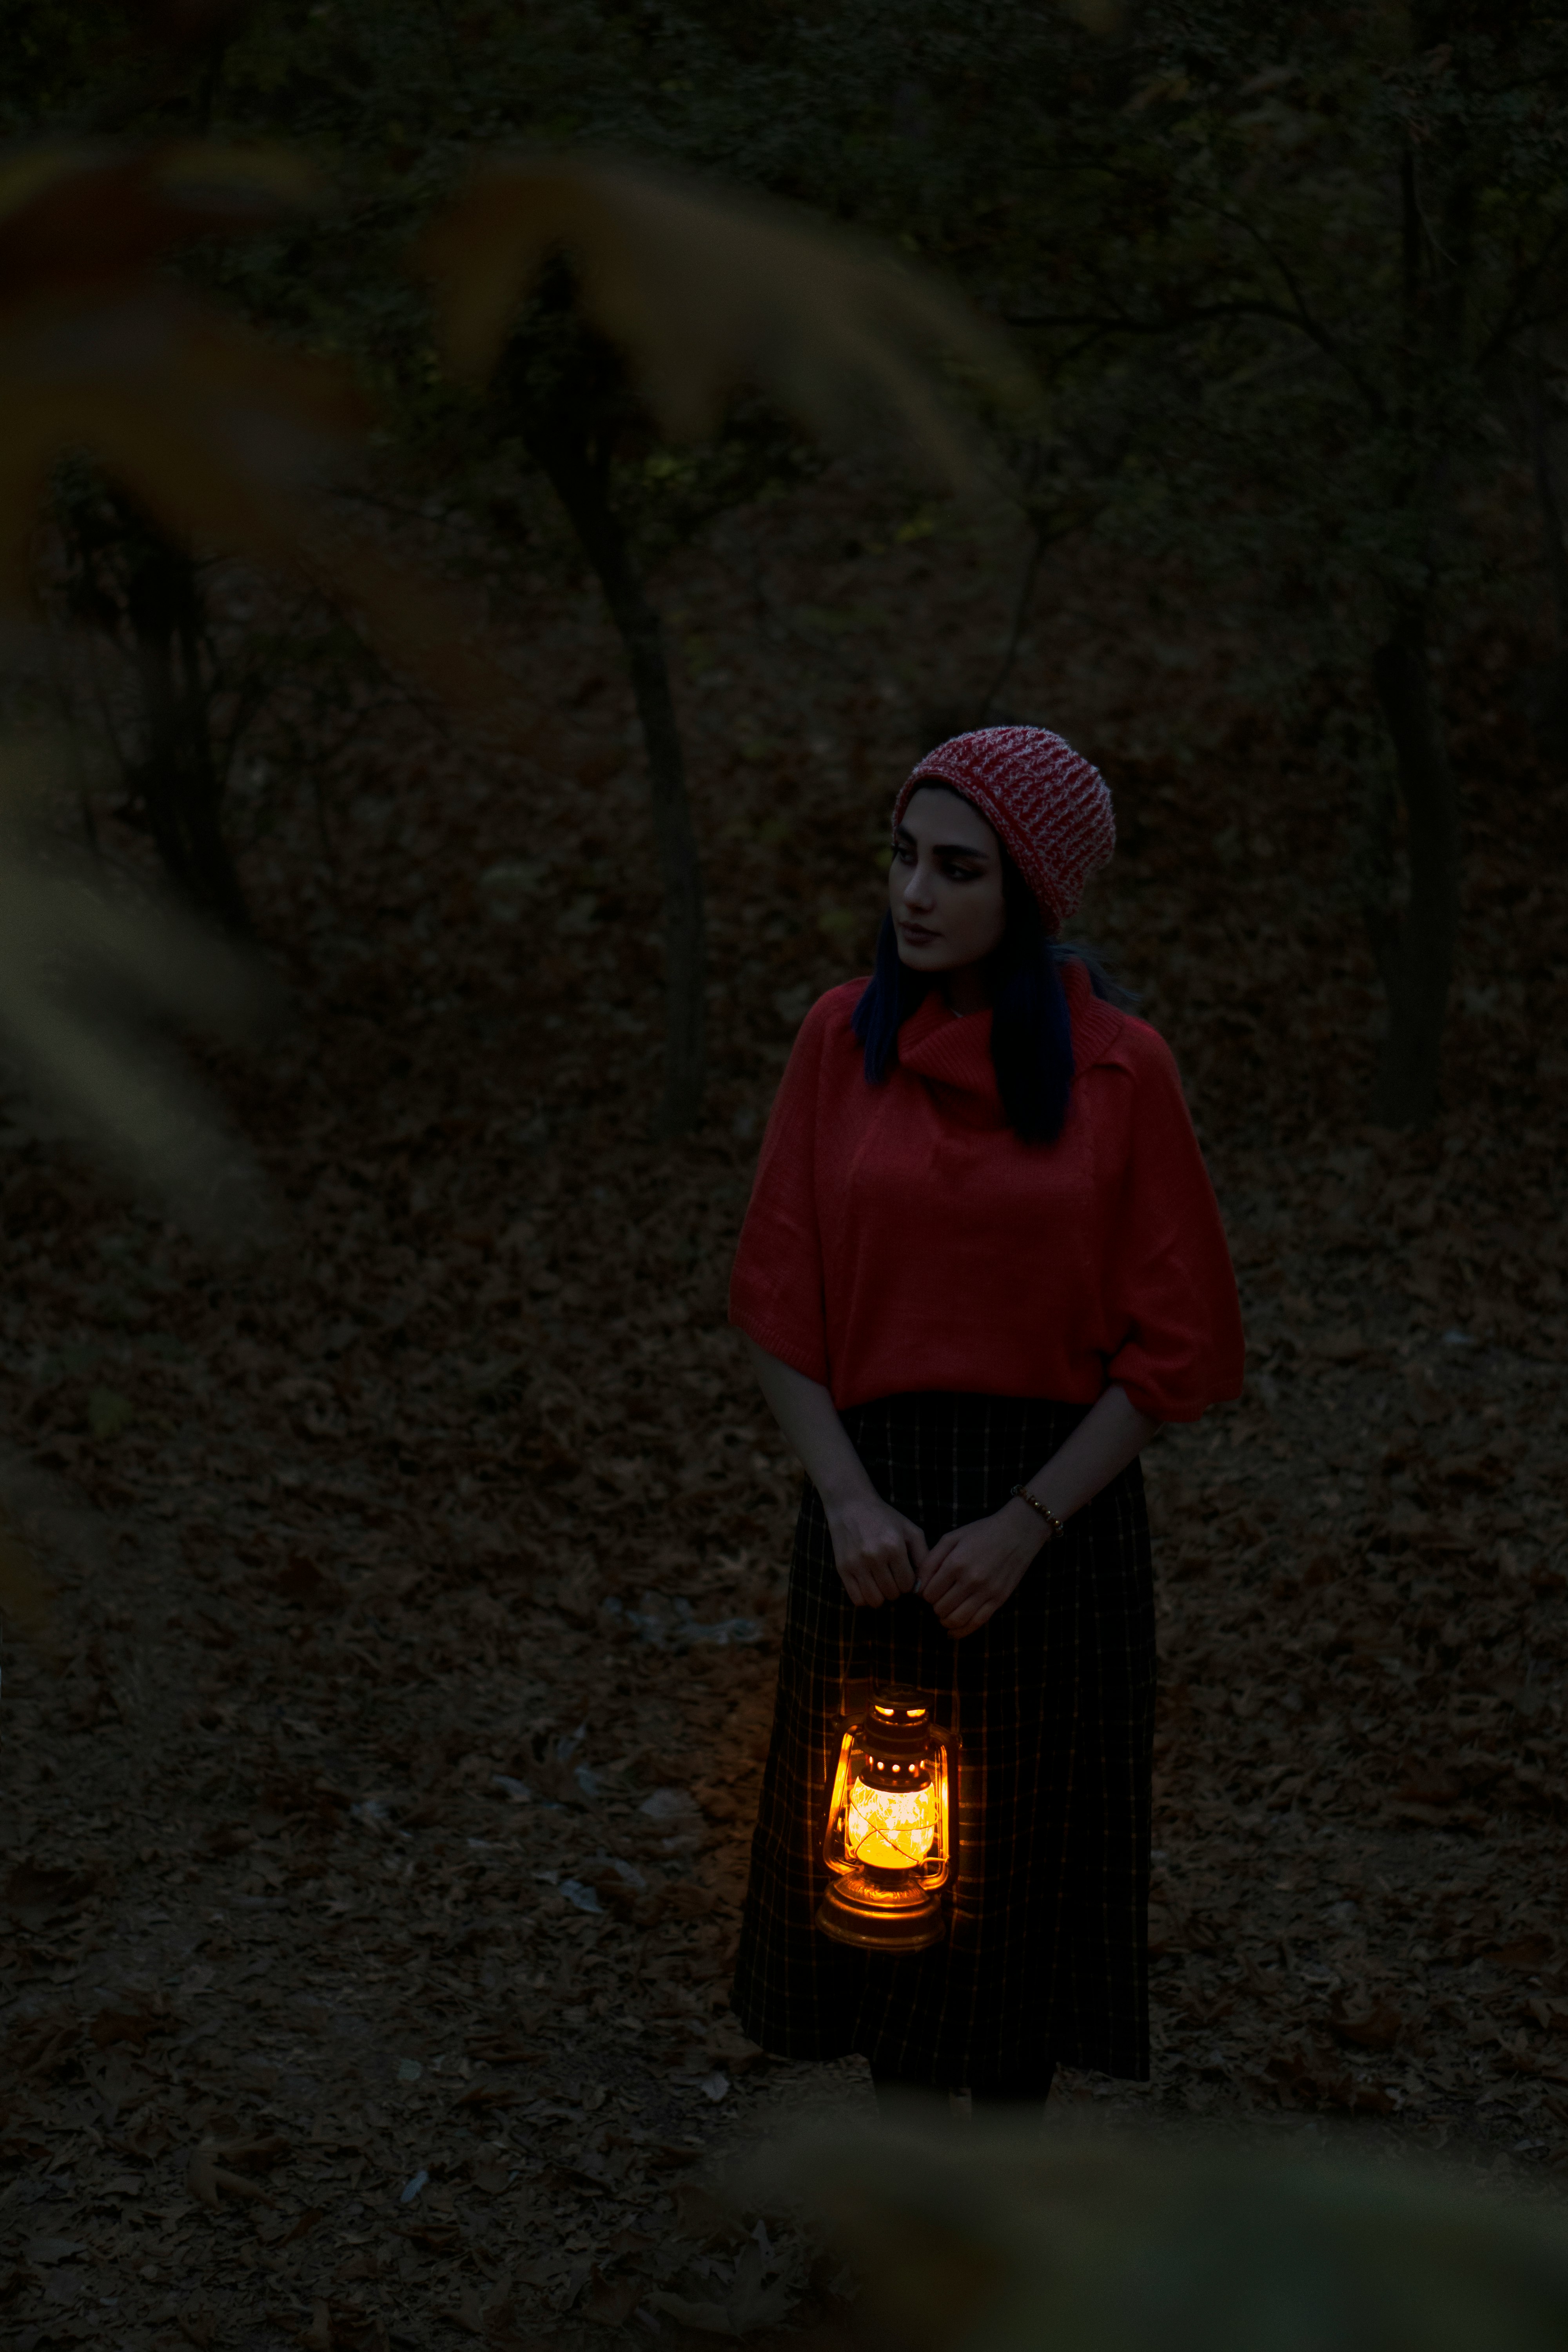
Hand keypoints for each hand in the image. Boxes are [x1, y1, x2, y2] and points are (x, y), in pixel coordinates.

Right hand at [825, 1494, 927, 1607]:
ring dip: (881, 1595)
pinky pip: (857, 1599)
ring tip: (880, 1582)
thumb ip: (922, 1556)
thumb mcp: (910, 1530)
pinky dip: (865, 1598)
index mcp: (894, 1546)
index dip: (908, 1582)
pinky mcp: (842, 1568)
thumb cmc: (885, 1519)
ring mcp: (856, 1563)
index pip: (908, 1585)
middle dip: (895, 1588)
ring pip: (875, 1600)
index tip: (904, 1573)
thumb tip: (921, 1586)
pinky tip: (868, 1585)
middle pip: (892, 1594)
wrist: (851, 1505)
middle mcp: (875, 1556)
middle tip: (892, 1576)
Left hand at [918, 1499, 1046, 1636]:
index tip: (929, 1589)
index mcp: (956, 1563)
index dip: (924, 1594)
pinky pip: (977, 1623)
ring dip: (945, 1619)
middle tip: (938, 1598)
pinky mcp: (999, 1599)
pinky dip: (961, 1632)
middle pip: (940, 1608)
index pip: (929, 1593)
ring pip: (956, 1619)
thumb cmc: (981, 1532)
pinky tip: (952, 1632)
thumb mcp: (951, 1538)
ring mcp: (987, 1592)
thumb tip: (917, 1587)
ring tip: (944, 1612)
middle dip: (935, 1605)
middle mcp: (971, 1580)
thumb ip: (930, 1561)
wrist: (1017, 1532)